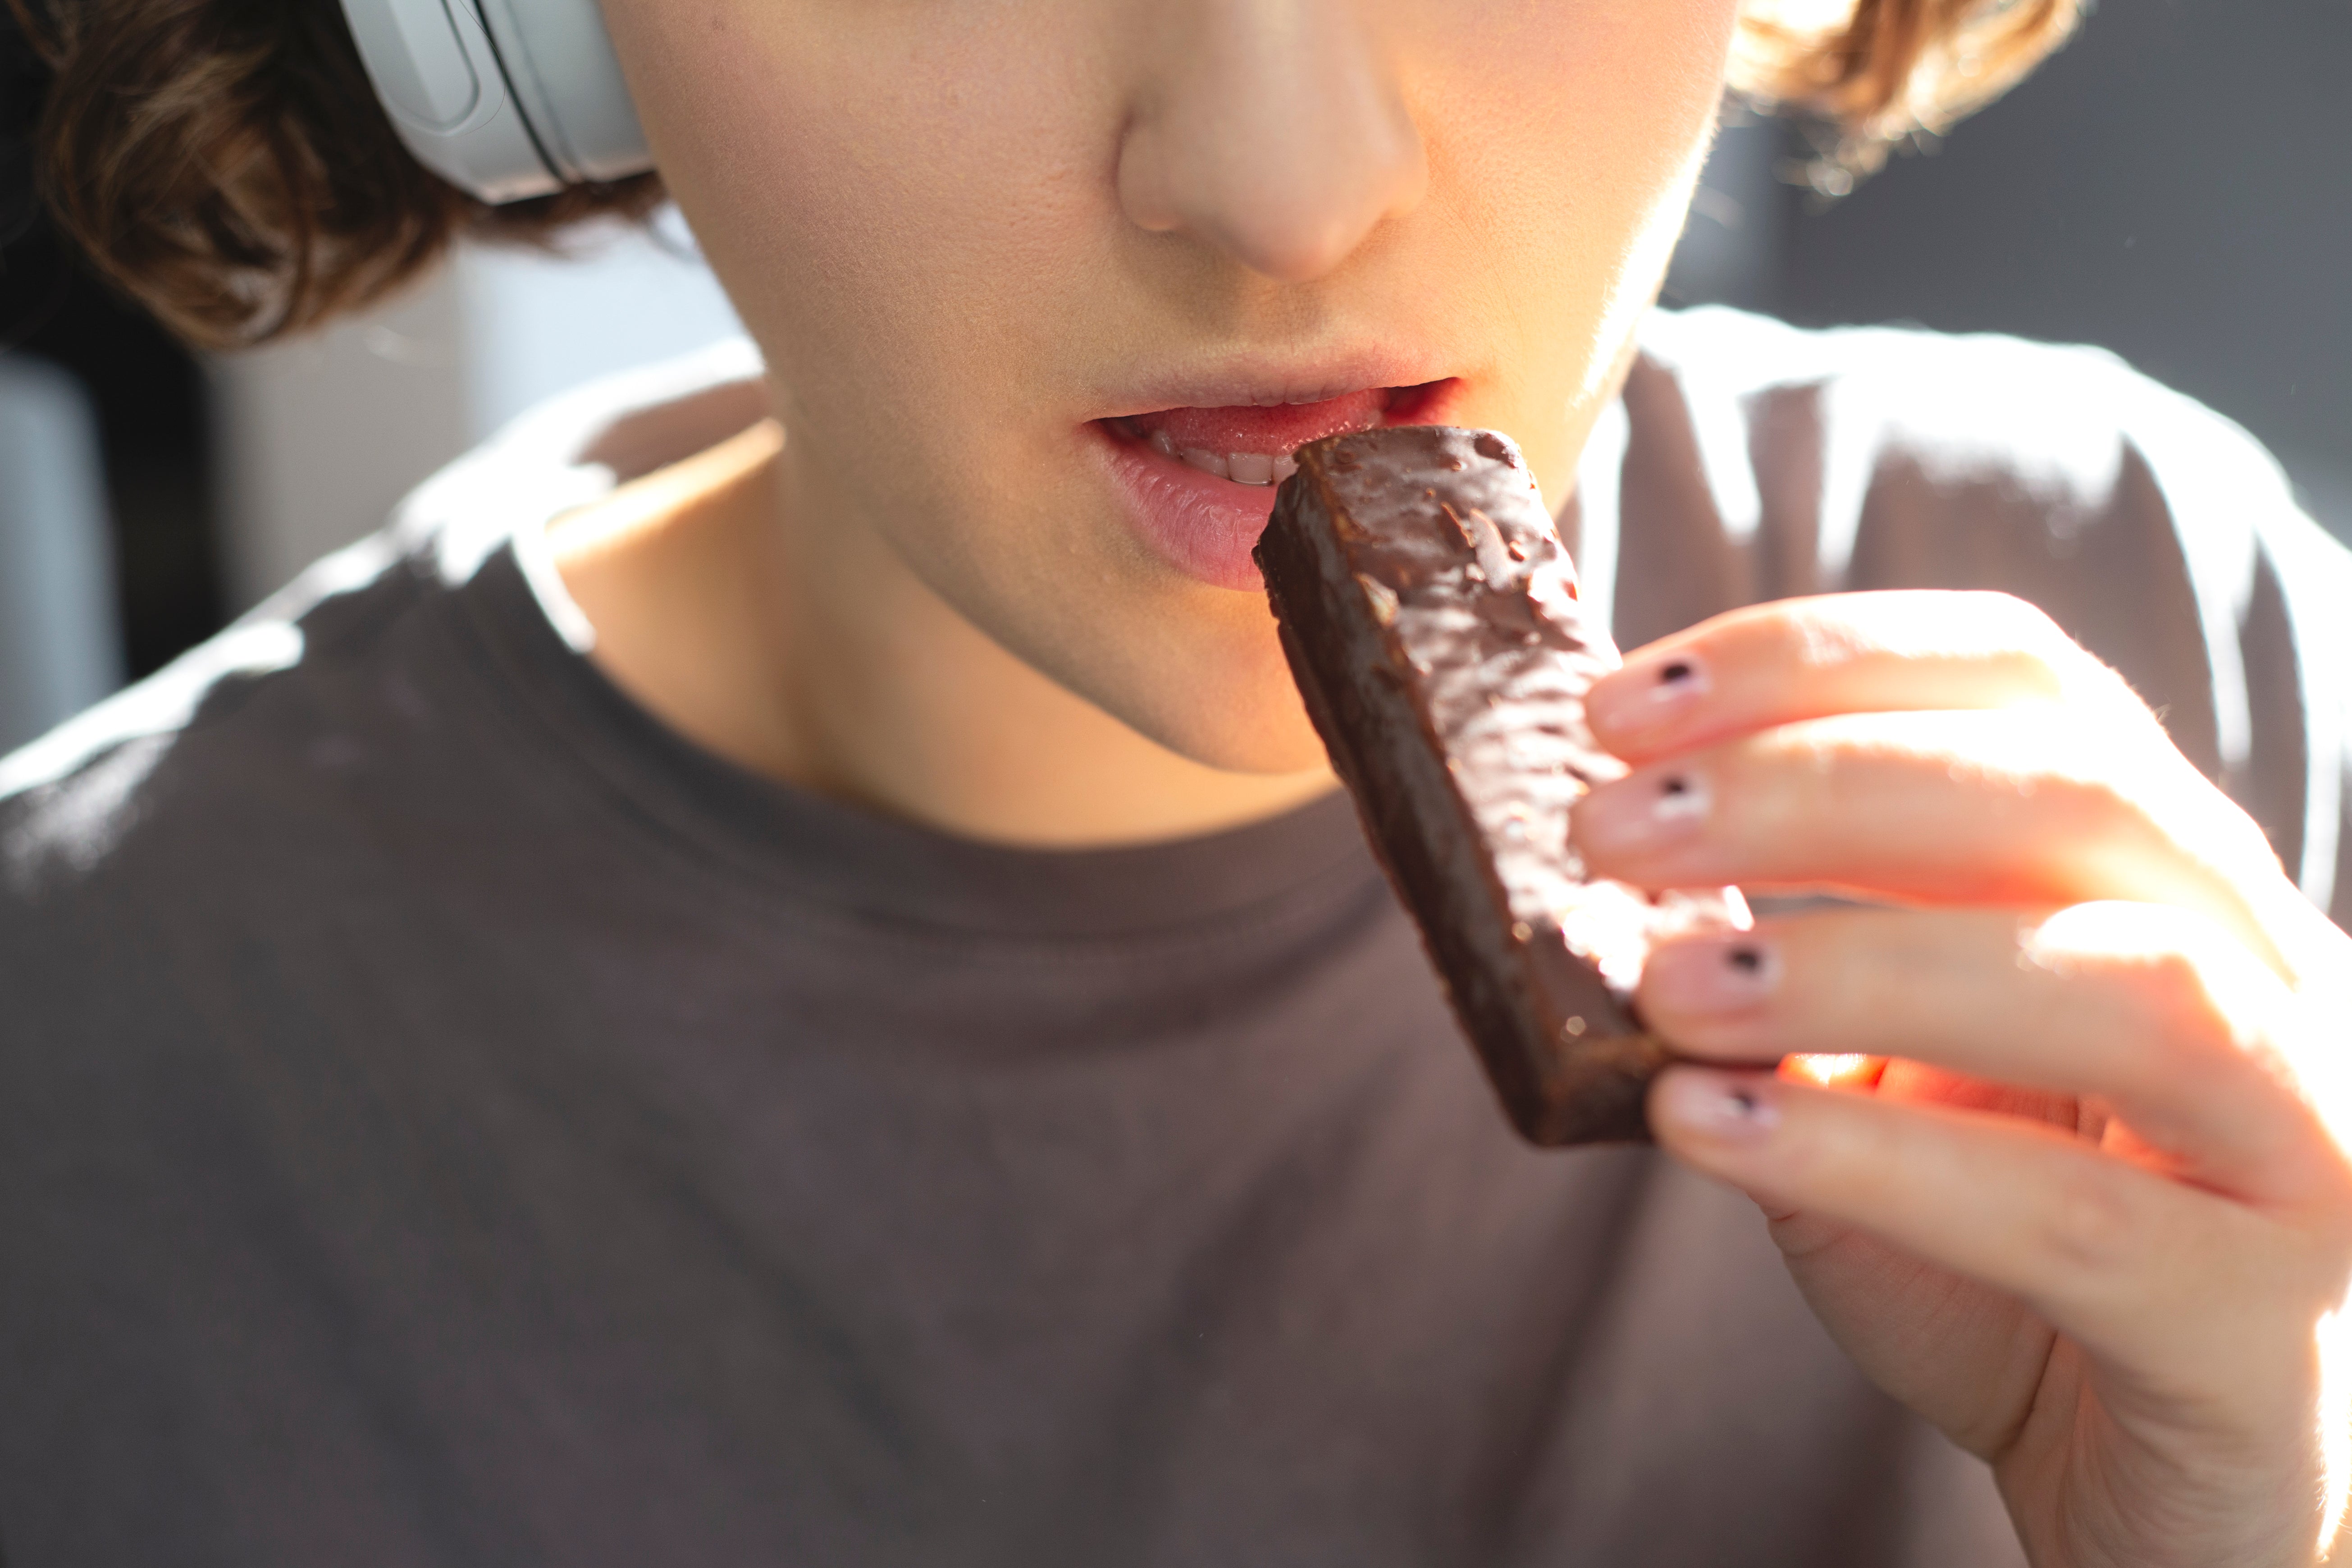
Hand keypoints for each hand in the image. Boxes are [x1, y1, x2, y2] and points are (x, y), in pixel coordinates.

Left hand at [1573, 591, 2351, 1567]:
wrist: (2160, 1495)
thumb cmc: (2006, 1273)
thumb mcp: (1883, 1087)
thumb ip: (1787, 978)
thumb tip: (1625, 863)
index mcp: (2175, 881)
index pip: (2026, 681)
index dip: (1817, 658)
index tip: (1619, 704)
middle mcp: (2278, 976)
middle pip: (2074, 790)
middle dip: (1812, 781)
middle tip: (1605, 827)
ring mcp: (2307, 1147)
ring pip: (2124, 984)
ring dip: (1858, 960)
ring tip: (1663, 985)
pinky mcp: (2265, 1331)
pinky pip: (2076, 1219)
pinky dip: (1875, 1157)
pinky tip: (1707, 1129)